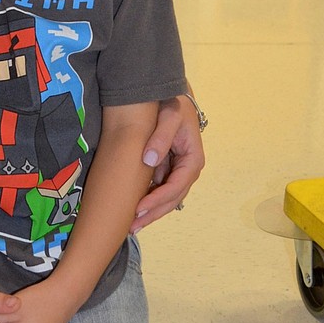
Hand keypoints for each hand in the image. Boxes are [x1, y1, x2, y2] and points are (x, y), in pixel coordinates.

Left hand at [132, 94, 204, 230]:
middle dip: (153, 214)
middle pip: (172, 199)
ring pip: (166, 199)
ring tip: (131, 225)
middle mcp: (188, 170)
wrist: (172, 96)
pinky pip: (159, 190)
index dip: (158, 200)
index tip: (139, 209)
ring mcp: (178, 171)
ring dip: (150, 213)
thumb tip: (149, 160)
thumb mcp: (170, 115)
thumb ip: (161, 136)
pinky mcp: (167, 170)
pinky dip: (147, 201)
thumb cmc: (173, 103)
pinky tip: (132, 210)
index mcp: (193, 159)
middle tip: (132, 226)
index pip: (176, 186)